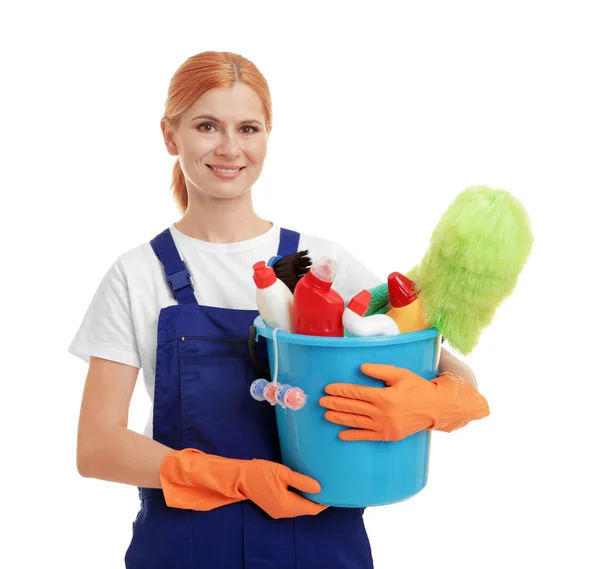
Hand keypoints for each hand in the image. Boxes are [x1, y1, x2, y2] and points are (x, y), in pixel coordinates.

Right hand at [237, 459, 327, 518]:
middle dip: (317, 500)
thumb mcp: (283, 473)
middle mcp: (283, 512)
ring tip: (317, 486)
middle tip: (327, 486)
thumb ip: (301, 481)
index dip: (324, 503)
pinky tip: (302, 488)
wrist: (239, 477)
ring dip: (308, 499)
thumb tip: (319, 488)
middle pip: (306, 509)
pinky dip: (299, 499)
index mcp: (287, 505)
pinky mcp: (273, 507)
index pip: (312, 509)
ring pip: (298, 508)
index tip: (333, 492)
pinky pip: (291, 505)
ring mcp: (277, 511)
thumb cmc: (261, 473)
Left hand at [319, 364, 489, 441]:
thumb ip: (380, 371)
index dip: (341, 391)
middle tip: (321, 401)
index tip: (328, 388)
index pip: (357, 393)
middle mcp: (383, 413)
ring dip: (340, 419)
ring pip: (357, 422)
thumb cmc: (418, 387)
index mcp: (384, 396)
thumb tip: (361, 367)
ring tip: (326, 415)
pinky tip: (341, 435)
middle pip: (353, 408)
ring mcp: (385, 426)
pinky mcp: (388, 436)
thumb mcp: (400, 374)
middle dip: (335, 404)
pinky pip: (367, 436)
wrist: (435, 408)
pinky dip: (354, 436)